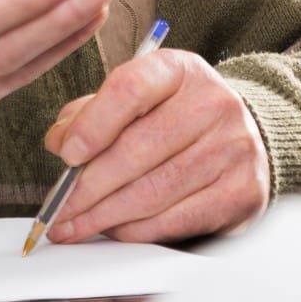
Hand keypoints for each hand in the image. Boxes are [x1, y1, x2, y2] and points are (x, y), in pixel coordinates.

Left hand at [42, 47, 270, 243]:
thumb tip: (59, 142)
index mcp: (179, 70)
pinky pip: (175, 220)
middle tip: (59, 208)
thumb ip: (88, 115)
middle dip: (88, 186)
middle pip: (137, 148)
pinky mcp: (241, 192)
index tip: (66, 154)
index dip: (93, 124)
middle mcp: (213, 103)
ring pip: (153, 191)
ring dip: (104, 215)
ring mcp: (233, 148)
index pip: (131, 87)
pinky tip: (113, 231)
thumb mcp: (132, 103)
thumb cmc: (173, 121)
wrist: (240, 141)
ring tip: (75, 225)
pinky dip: (135, 231)